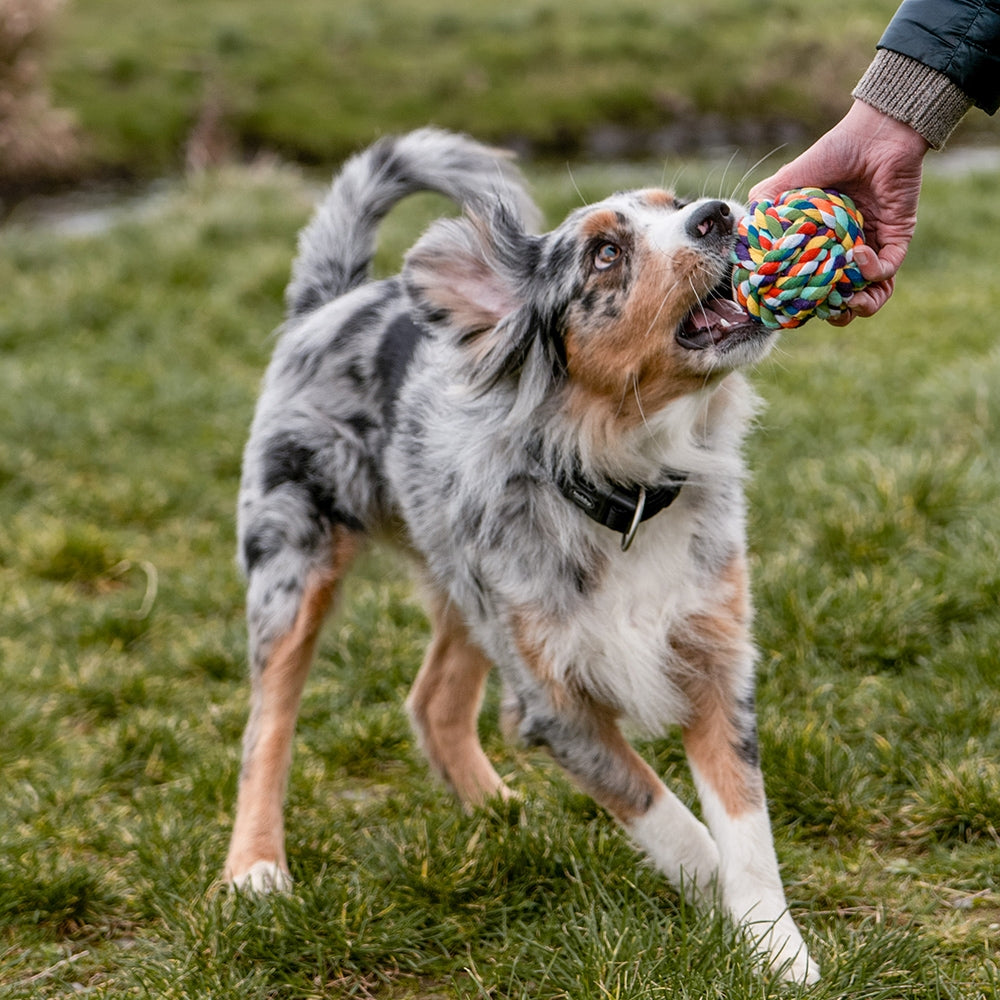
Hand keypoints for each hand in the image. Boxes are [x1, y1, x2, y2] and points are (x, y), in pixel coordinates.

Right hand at [749, 100, 929, 323]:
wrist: (873, 135)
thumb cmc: (829, 155)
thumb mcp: (782, 185)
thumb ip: (759, 212)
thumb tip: (736, 246)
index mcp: (818, 246)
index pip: (809, 286)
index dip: (800, 304)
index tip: (788, 310)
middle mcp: (844, 251)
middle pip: (841, 299)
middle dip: (834, 314)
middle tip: (823, 312)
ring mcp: (871, 247)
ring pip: (870, 294)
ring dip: (860, 306)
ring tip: (848, 301)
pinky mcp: (897, 238)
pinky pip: (888, 269)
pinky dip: (874, 272)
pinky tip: (858, 255)